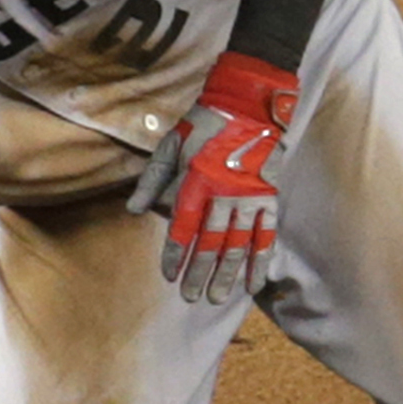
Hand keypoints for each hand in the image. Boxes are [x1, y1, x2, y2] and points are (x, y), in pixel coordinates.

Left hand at [130, 49, 298, 304]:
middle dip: (200, 273)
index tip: (169, 276)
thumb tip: (133, 211)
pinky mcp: (269, 197)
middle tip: (191, 298)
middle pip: (210, 243)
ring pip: (238, 244)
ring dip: (228, 274)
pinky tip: (256, 282)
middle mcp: (224, 195)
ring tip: (218, 298)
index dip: (175, 254)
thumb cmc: (203, 125)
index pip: (183, 228)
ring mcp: (250, 198)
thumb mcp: (170, 146)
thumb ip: (152, 180)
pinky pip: (266, 234)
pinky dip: (261, 259)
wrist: (249, 105)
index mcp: (196, 182)